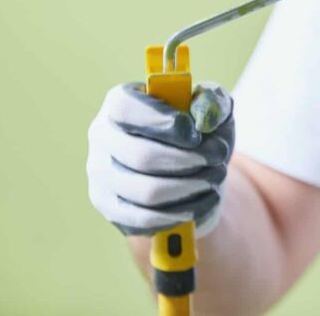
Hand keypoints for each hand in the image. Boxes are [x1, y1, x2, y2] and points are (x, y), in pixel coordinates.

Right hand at [87, 80, 234, 236]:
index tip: (195, 133)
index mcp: (120, 102)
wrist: (191, 170)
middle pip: (141, 155)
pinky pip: (146, 218)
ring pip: (147, 191)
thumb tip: (205, 115)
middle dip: (189, 160)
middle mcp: (102, 136)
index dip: (163, 122)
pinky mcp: (110, 207)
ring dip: (191, 186)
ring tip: (215, 177)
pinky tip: (205, 199)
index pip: (126, 109)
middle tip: (218, 157)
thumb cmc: (198, 132)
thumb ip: (213, 101)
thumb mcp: (213, 109)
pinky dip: (184, 211)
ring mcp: (101, 174)